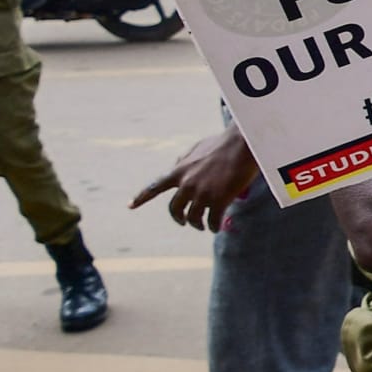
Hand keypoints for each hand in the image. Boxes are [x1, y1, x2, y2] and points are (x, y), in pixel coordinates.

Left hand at [131, 125, 259, 230]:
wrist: (242, 145)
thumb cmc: (223, 143)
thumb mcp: (197, 148)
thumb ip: (184, 160)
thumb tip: (176, 166)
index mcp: (179, 171)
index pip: (154, 186)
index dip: (141, 198)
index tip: (129, 206)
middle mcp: (187, 184)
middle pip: (175, 209)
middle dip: (179, 218)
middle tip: (185, 222)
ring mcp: (202, 193)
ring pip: (194, 217)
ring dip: (198, 224)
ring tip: (204, 226)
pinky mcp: (219, 200)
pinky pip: (213, 220)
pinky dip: (214, 226)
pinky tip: (216, 228)